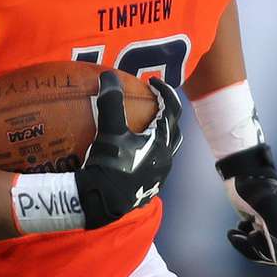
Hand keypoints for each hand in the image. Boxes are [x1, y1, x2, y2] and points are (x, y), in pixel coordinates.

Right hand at [75, 71, 182, 228]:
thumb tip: (108, 75)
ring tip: (142, 129)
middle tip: (152, 105)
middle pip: (174, 131)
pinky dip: (147, 153)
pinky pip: (153, 165)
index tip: (152, 82)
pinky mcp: (149, 188)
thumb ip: (111, 101)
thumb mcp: (109, 131)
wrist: (102, 201)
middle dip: (166, 115)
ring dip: (158, 136)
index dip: (164, 92)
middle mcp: (166, 159)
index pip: (171, 110)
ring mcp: (159, 176)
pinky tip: (131, 154)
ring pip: (166, 150)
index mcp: (162, 142)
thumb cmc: (110, 165)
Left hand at [218, 144, 276, 266]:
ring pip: (263, 253)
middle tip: (234, 233)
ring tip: (234, 232)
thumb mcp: (265, 206)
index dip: (261, 249)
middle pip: (271, 256)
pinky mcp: (268, 228)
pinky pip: (258, 246)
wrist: (241, 172)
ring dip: (246, 245)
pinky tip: (239, 227)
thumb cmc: (252, 186)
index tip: (248, 235)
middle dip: (251, 247)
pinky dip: (245, 240)